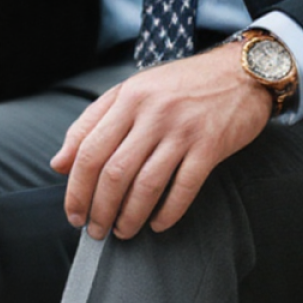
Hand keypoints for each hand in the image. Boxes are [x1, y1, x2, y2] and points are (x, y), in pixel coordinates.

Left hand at [50, 46, 272, 239]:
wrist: (243, 71)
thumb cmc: (182, 86)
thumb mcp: (132, 92)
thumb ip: (92, 123)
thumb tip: (59, 163)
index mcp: (129, 98)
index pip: (89, 151)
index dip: (76, 190)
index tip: (74, 214)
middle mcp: (154, 112)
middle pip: (114, 173)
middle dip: (99, 211)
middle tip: (96, 230)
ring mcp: (183, 129)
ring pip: (145, 185)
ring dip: (129, 217)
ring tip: (122, 231)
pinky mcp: (210, 145)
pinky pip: (183, 188)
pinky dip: (167, 213)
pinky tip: (157, 224)